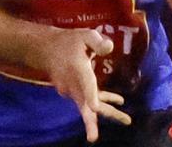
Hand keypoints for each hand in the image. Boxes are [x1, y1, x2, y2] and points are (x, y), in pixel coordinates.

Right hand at [27, 27, 131, 141]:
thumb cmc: (67, 42)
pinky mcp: (71, 93)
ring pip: (88, 106)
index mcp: (78, 70)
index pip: (84, 84)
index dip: (90, 96)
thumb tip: (109, 48)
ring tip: (126, 120)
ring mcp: (71, 91)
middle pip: (85, 106)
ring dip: (107, 111)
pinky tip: (117, 100)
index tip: (93, 108)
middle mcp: (73, 85)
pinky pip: (87, 100)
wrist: (45, 49)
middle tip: (98, 136)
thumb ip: (98, 41)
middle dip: (92, 122)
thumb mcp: (84, 35)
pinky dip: (100, 101)